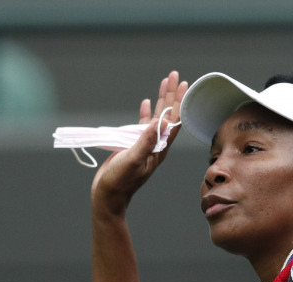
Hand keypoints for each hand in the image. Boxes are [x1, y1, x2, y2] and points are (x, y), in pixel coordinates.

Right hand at [91, 71, 188, 218]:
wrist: (109, 195)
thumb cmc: (120, 181)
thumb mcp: (133, 159)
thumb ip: (147, 141)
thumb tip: (163, 121)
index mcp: (160, 148)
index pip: (174, 121)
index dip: (179, 102)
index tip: (184, 84)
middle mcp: (156, 145)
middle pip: (168, 115)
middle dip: (172, 95)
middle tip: (175, 75)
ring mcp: (146, 145)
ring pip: (156, 117)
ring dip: (161, 100)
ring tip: (165, 82)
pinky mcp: (134, 146)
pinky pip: (143, 125)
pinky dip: (145, 112)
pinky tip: (145, 102)